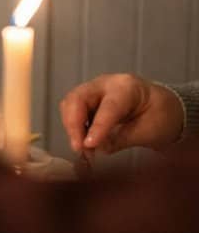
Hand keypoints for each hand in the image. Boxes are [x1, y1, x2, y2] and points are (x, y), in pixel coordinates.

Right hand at [59, 73, 183, 153]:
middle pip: (78, 98)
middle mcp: (105, 84)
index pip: (107, 107)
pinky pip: (72, 111)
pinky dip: (74, 128)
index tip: (88, 146)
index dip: (97, 127)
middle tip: (79, 148)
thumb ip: (122, 139)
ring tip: (81, 148)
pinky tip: (83, 142)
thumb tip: (97, 148)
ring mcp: (93, 90)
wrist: (163, 107)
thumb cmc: (161, 116)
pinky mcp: (87, 100)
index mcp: (126, 87)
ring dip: (71, 127)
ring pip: (70, 104)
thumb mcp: (149, 130)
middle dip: (73, 124)